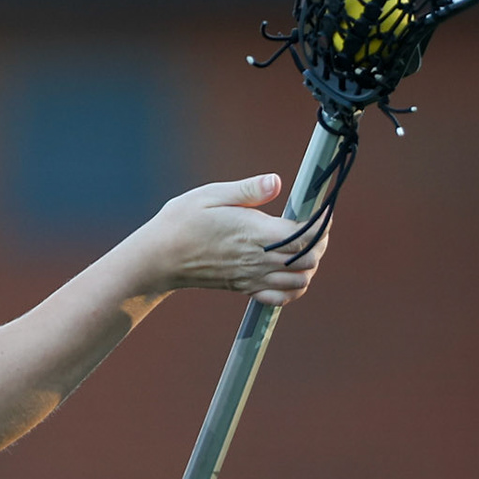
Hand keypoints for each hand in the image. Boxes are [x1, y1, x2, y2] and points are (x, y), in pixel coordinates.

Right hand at [138, 174, 327, 305]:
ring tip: (300, 246)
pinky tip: (287, 271)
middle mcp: (258, 259)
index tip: (319, 211)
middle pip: (309, 260)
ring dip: (308, 264)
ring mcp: (253, 277)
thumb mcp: (211, 195)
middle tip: (312, 226)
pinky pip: (282, 297)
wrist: (159, 258)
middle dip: (319, 243)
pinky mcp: (245, 287)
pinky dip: (293, 287)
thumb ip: (248, 190)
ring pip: (300, 280)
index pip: (304, 235)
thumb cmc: (181, 221)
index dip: (320, 224)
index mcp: (254, 233)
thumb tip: (276, 181)